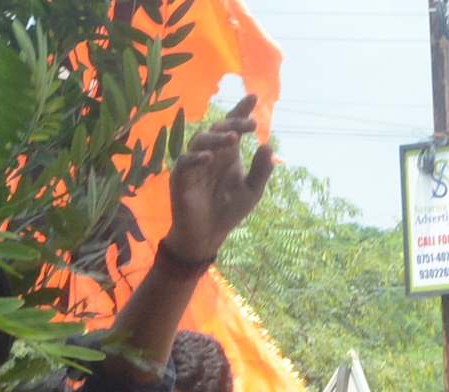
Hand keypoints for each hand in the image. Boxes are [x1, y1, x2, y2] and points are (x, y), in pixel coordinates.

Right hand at [164, 95, 273, 261]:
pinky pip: (184, 162)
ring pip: (200, 140)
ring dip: (216, 137)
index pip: (233, 126)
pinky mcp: (180, 179)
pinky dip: (195, 158)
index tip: (253, 97)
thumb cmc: (228, 212)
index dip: (241, 111)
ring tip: (232, 140)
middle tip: (250, 126)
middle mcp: (211, 154)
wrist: (207, 236)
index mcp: (228, 154)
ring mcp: (194, 165)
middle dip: (234, 123)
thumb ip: (261, 170)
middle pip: (218, 128)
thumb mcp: (252, 191)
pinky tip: (208, 158)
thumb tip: (268, 145)